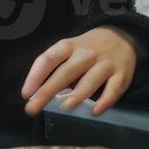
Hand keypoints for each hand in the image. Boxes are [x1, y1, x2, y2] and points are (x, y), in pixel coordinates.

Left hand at [22, 26, 137, 117]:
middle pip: (66, 72)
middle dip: (48, 91)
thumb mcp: (69, 49)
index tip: (26, 94)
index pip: (50, 58)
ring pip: (90, 80)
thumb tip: (35, 94)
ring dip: (77, 94)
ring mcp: (105, 64)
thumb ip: (55, 67)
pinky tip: (95, 111)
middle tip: (33, 108)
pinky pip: (113, 89)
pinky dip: (105, 101)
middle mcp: (86, 53)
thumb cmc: (87, 49)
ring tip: (64, 108)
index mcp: (69, 46)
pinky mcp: (121, 75)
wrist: (122, 36)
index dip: (36, 76)